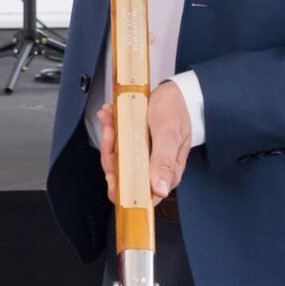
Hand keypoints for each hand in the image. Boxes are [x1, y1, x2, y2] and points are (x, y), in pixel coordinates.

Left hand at [95, 79, 192, 203]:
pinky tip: (109, 115)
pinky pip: (117, 144)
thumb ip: (164, 161)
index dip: (122, 186)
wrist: (175, 92)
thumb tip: (159, 190)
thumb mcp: (169, 133)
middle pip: (123, 176)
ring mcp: (142, 156)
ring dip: (109, 138)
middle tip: (110, 131)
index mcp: (166, 173)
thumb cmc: (175, 110)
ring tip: (108, 117)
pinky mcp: (134, 145)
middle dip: (111, 154)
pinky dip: (111, 130)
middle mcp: (153, 168)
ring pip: (116, 159)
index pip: (141, 194)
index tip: (112, 167)